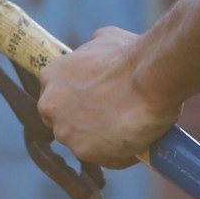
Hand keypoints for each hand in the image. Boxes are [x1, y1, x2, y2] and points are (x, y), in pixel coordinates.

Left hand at [37, 28, 181, 168]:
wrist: (149, 76)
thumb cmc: (131, 55)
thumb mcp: (104, 40)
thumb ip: (90, 52)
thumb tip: (95, 50)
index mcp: (50, 75)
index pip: (56, 97)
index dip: (76, 101)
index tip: (94, 103)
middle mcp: (50, 105)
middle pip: (63, 122)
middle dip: (84, 123)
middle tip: (112, 118)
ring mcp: (65, 130)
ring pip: (83, 143)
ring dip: (103, 141)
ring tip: (131, 128)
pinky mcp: (84, 151)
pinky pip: (104, 158)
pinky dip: (121, 154)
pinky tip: (138, 140)